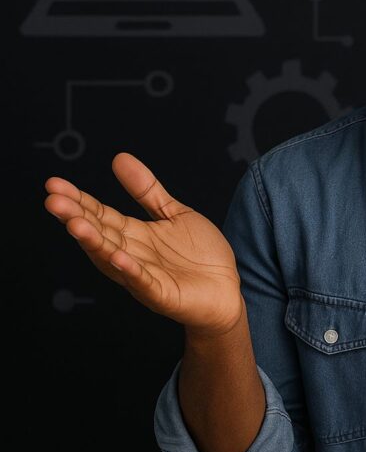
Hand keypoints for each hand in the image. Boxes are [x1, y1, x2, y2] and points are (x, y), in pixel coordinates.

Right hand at [44, 152, 244, 336]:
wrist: (227, 290)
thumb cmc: (199, 255)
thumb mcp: (173, 213)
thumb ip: (146, 190)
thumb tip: (118, 157)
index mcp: (134, 235)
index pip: (100, 215)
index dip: (78, 200)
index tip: (53, 184)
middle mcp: (132, 255)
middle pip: (100, 233)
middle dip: (76, 217)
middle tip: (53, 200)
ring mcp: (144, 276)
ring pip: (113, 258)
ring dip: (94, 242)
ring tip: (75, 224)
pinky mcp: (162, 294)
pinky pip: (144, 281)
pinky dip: (130, 270)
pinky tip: (118, 256)